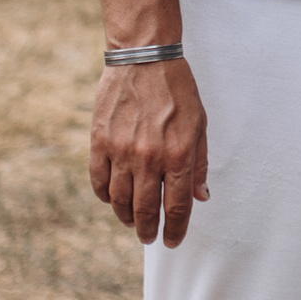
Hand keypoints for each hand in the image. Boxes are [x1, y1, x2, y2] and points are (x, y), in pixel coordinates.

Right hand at [88, 53, 210, 248]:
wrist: (144, 58)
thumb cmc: (177, 90)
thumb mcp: (200, 124)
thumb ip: (199, 163)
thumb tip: (201, 196)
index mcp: (178, 155)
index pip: (177, 206)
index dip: (175, 230)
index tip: (172, 241)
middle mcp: (149, 158)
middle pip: (145, 210)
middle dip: (148, 230)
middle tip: (149, 237)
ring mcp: (121, 151)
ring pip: (119, 200)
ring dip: (125, 216)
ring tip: (131, 221)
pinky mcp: (100, 141)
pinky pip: (99, 180)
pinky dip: (104, 195)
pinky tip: (111, 199)